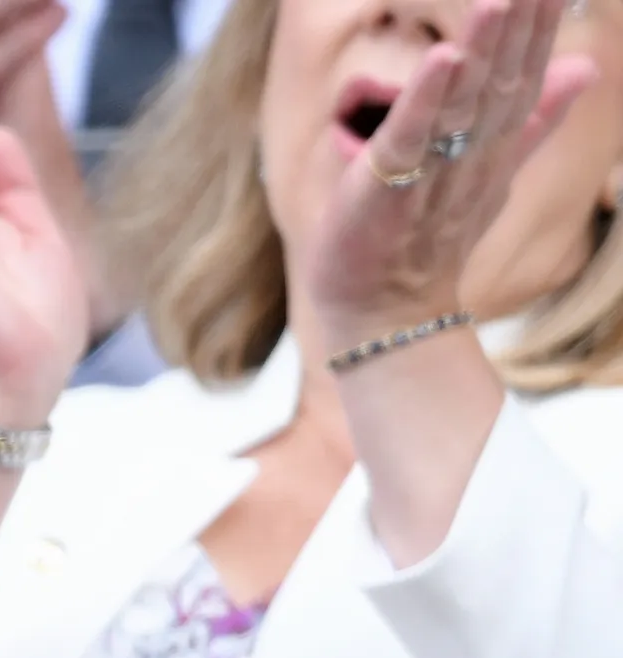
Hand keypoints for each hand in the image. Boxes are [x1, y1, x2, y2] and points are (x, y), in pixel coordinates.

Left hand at [304, 0, 594, 349]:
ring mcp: (434, 173)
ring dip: (482, 50)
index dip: (540, 24)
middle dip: (521, 25)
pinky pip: (412, 137)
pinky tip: (442, 58)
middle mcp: (473, 156)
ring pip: (463, 104)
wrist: (385, 315)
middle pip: (502, 82)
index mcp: (496, 146)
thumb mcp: (492, 173)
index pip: (525, 74)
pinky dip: (425, 99)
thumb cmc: (427, 240)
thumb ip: (534, 122)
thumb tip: (586, 68)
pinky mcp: (388, 185)